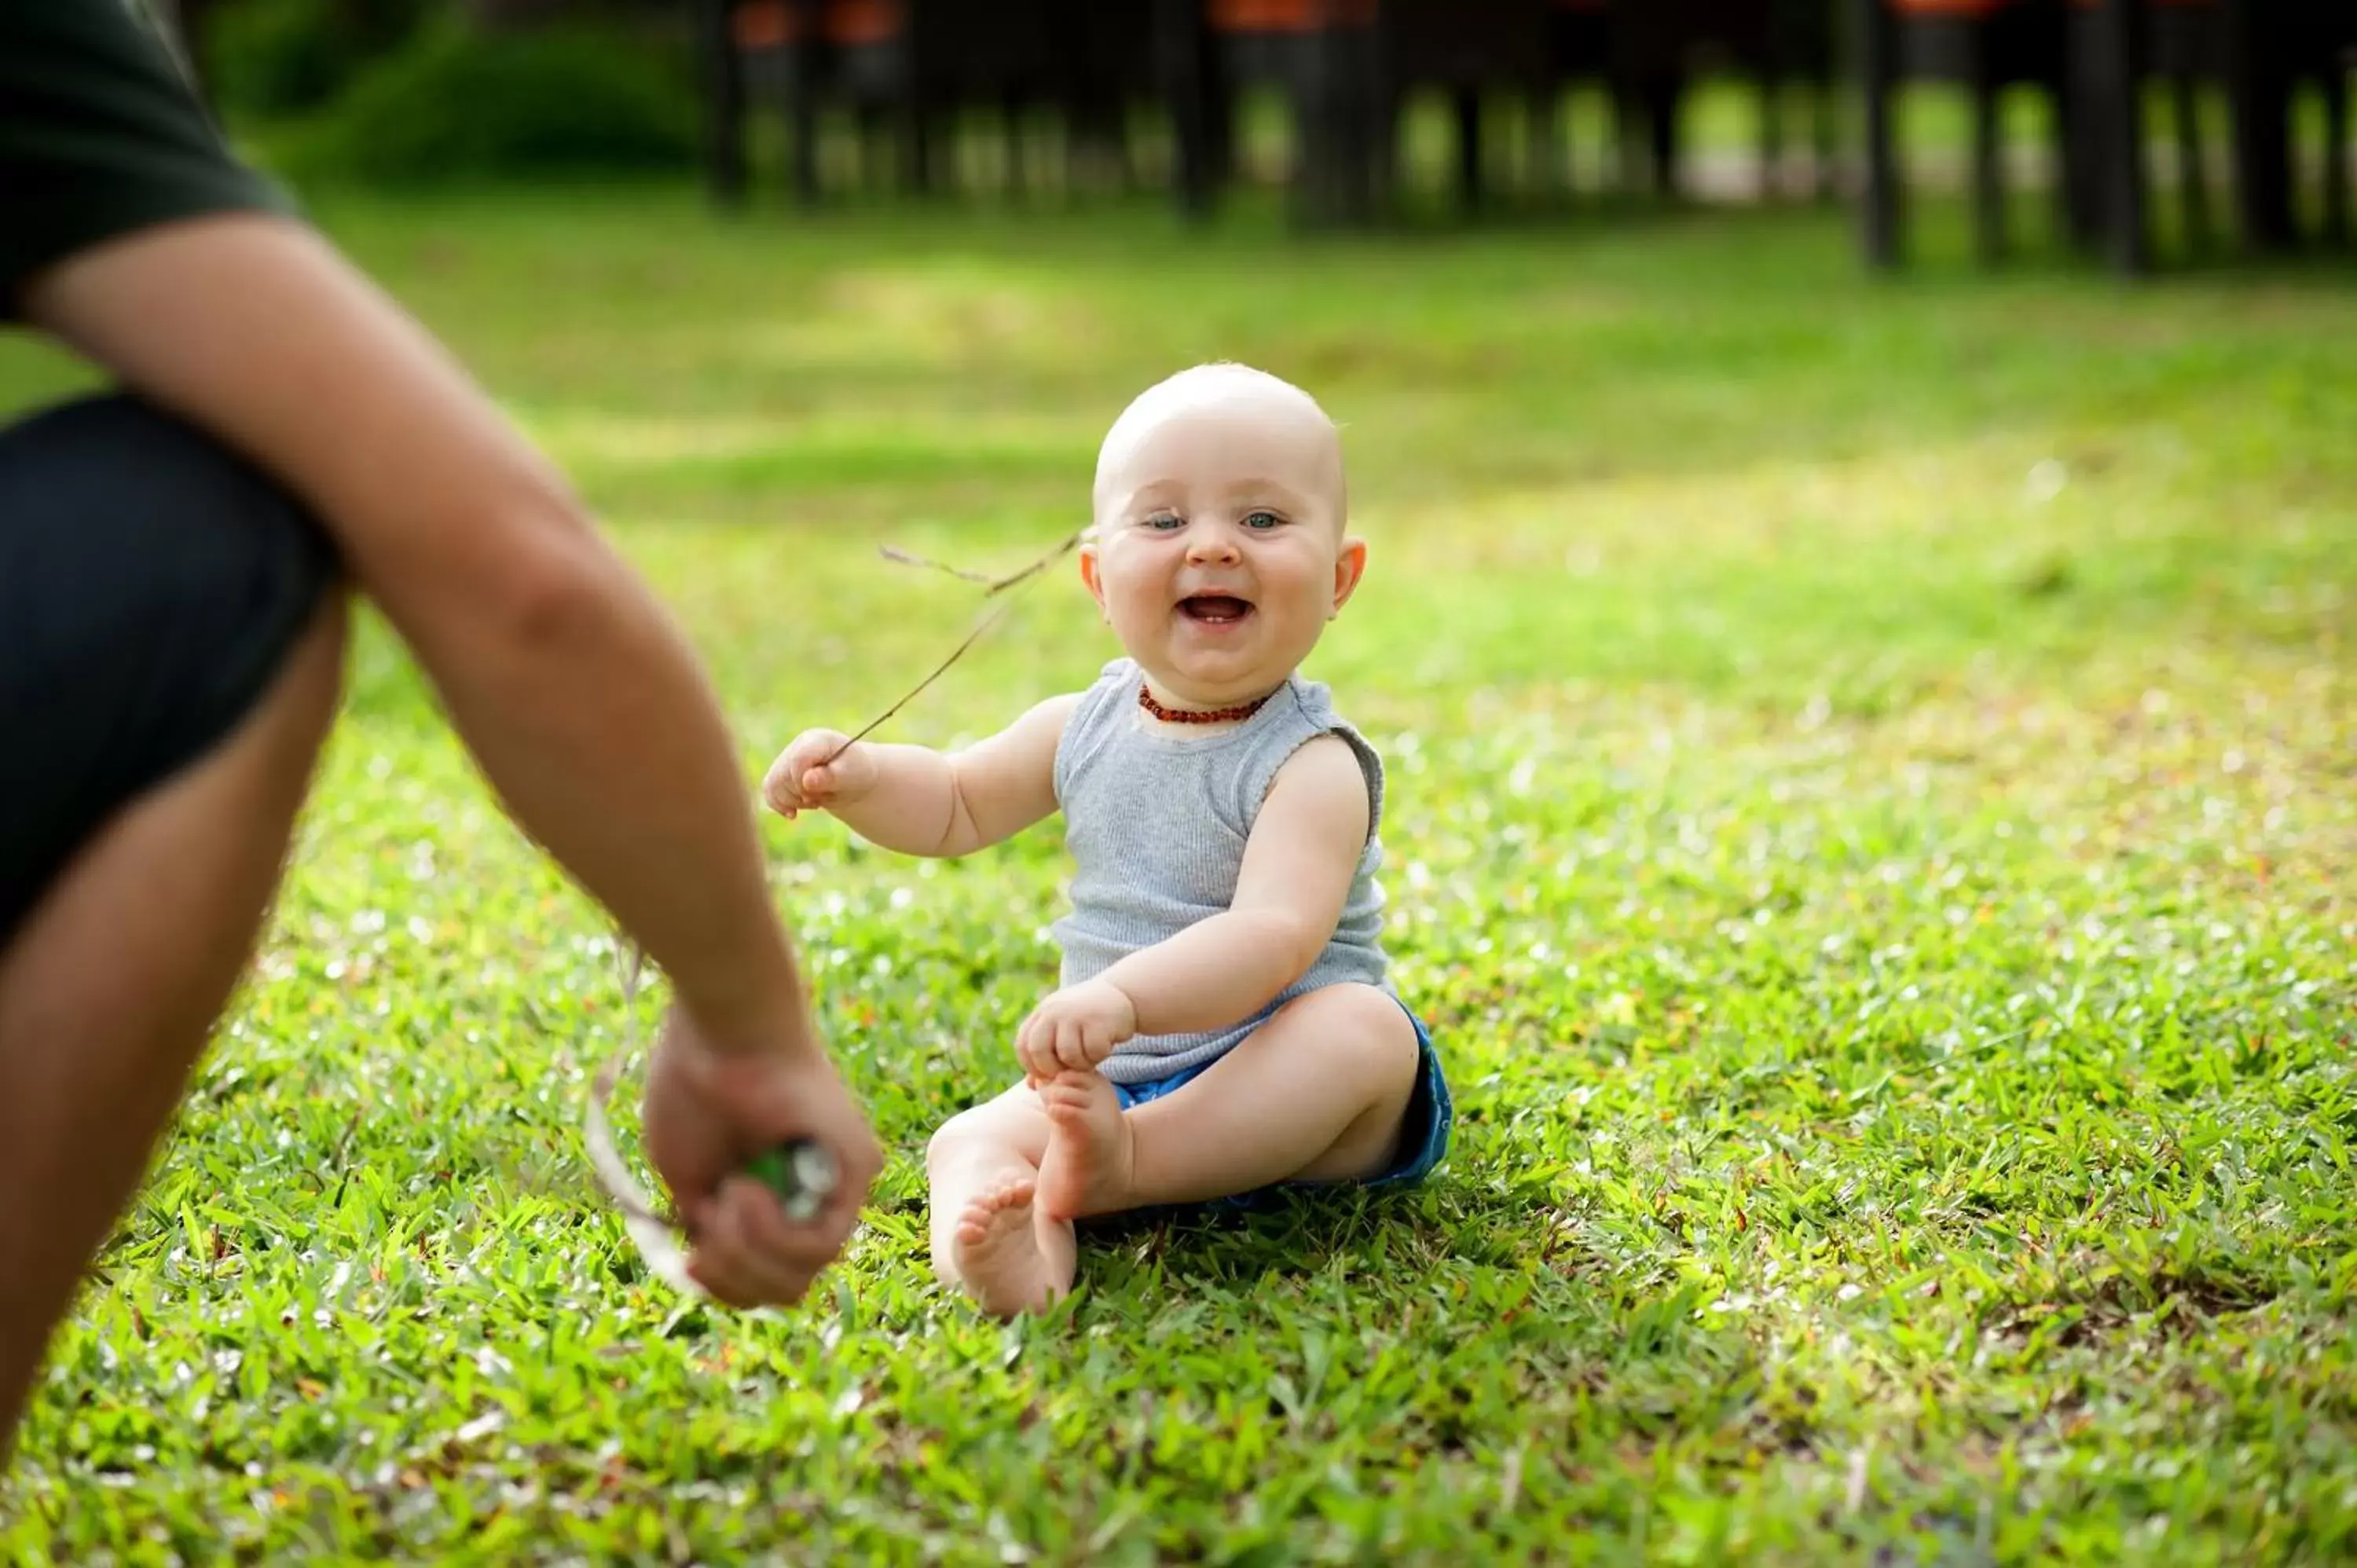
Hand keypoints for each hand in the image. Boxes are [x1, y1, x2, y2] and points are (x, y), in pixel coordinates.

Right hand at [640, 1007, 881, 1307]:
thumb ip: (709, 1229)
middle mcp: (814, 1195)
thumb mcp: (690, 1179)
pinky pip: (822, 1243)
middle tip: (703, 1242)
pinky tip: (747, 1189)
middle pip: (787, 1287)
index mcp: (774, 1197)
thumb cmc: (695, 1088)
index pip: (767, 1279)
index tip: (692, 1261)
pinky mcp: (857, 1169)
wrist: (719, 1030)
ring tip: (728, 1197)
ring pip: (805, 1273)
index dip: (728, 1288)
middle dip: (734, 1277)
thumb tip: (719, 1273)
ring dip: (749, 1250)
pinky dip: (774, 1231)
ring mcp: (840, 1183)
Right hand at [761, 730, 878, 819]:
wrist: (854, 779)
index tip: (819, 793)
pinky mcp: (780, 774)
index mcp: (815, 739)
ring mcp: (786, 759)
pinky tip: (794, 813)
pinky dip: (780, 805)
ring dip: (793, 802)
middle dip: (801, 795)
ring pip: (772, 786)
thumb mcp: (849, 775)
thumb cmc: (855, 774)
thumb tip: (807, 780)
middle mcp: (796, 746)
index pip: (797, 760)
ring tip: (814, 801)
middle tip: (823, 797)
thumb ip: (830, 777)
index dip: (803, 782)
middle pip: (782, 776)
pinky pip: (769, 791)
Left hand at [1015, 980, 1138, 1081]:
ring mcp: (1075, 1014)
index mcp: (1042, 1013)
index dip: (1032, 1066)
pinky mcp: (1098, 1021)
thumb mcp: (1061, 1030)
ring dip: (1079, 1065)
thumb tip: (1030, 1085)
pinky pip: (1092, 1052)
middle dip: (1051, 1069)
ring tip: (1089, 1058)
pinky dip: (1098, 1057)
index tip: (1048, 1075)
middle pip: (1039, 1050)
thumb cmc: (1087, 1019)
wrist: (1121, 994)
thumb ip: (1045, 1055)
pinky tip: (1103, 1048)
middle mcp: (1054, 1011)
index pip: (1023, 1045)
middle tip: (1067, 1073)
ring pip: (1067, 1055)